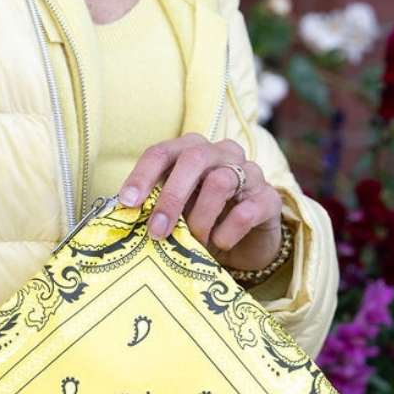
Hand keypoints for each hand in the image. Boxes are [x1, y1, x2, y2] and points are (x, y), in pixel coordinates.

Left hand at [117, 134, 283, 273]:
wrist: (247, 242)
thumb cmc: (204, 220)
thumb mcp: (177, 211)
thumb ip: (156, 206)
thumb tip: (124, 217)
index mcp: (192, 150)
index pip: (162, 152)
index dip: (142, 176)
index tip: (127, 204)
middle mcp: (222, 153)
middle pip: (194, 158)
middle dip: (171, 196)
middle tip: (157, 231)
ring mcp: (249, 173)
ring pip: (220, 181)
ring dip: (200, 218)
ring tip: (194, 242)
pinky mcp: (269, 199)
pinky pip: (247, 210)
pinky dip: (228, 231)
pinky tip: (220, 243)